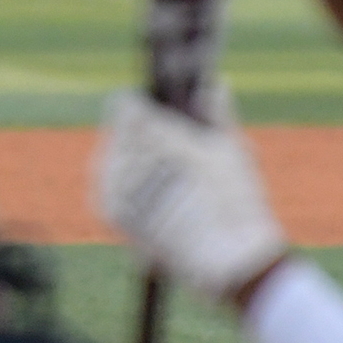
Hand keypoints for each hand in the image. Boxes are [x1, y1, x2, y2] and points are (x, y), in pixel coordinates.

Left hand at [94, 86, 287, 301]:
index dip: (145, 106)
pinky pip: (111, 186)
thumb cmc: (233, 198)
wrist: (224, 258)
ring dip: (133, 161)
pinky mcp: (108, 210)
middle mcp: (120, 156)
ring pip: (113, 159)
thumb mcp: (230, 148)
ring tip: (168, 175)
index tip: (161, 112)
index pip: (125, 104)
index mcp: (147, 132)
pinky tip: (156, 195)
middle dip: (141, 135)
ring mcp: (110, 185)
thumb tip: (213, 84)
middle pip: (119, 133)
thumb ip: (214, 112)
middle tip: (172, 148)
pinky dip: (128, 187)